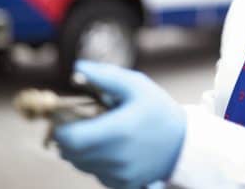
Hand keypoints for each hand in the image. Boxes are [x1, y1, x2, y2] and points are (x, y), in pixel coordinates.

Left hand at [54, 60, 185, 188]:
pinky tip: (111, 147)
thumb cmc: (158, 109)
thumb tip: (76, 67)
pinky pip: (94, 173)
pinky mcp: (121, 185)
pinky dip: (95, 160)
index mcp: (118, 131)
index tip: (65, 115)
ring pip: (79, 164)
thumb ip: (105, 76)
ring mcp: (119, 175)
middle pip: (69, 153)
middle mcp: (116, 158)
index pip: (69, 139)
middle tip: (82, 120)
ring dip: (81, 148)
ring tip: (100, 132)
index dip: (60, 127)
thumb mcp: (136, 85)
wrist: (183, 143)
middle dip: (68, 136)